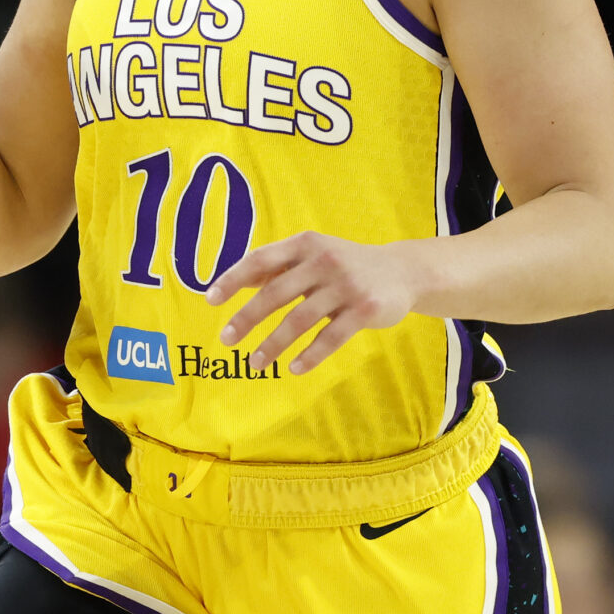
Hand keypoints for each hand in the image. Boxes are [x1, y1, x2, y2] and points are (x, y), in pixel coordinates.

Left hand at [206, 233, 423, 374]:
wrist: (403, 272)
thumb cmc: (345, 265)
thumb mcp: (313, 255)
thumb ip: (278, 266)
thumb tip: (235, 282)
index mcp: (305, 244)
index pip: (261, 259)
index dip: (233, 279)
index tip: (210, 300)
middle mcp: (324, 260)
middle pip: (276, 293)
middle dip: (247, 318)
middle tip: (226, 340)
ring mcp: (346, 285)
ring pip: (300, 319)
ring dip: (274, 344)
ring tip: (255, 364)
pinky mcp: (365, 309)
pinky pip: (331, 337)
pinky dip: (310, 355)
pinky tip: (293, 368)